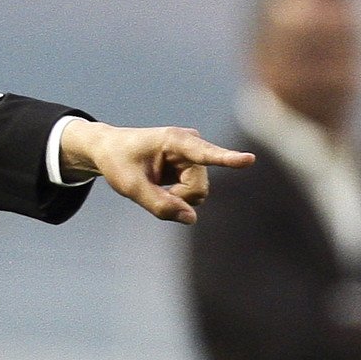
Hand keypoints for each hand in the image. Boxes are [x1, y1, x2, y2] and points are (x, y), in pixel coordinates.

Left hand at [60, 120, 253, 223]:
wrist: (110, 149)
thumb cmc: (118, 162)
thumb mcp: (130, 187)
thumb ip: (159, 205)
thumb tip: (191, 219)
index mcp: (174, 140)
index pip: (204, 153)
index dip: (228, 158)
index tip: (250, 159)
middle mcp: (191, 145)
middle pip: (199, 188)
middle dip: (178, 199)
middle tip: (151, 191)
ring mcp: (195, 157)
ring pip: (199, 194)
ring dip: (178, 199)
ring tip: (156, 185)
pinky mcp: (194, 168)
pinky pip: (194, 194)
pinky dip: (178, 198)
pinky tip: (163, 186)